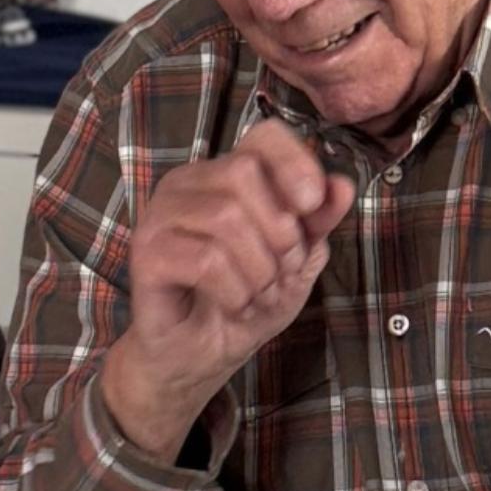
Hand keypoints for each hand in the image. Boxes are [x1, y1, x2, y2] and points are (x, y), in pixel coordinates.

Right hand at [100, 121, 355, 460]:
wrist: (202, 355)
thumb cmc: (245, 300)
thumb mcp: (298, 262)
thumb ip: (318, 222)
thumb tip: (343, 186)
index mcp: (227, 174)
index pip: (265, 135)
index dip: (296, 164)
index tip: (313, 206)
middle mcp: (189, 183)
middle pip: (244, 173)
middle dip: (280, 233)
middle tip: (282, 273)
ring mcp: (162, 215)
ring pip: (226, 218)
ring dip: (259, 270)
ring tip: (258, 296)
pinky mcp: (147, 253)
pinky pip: (205, 260)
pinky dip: (235, 292)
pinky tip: (235, 306)